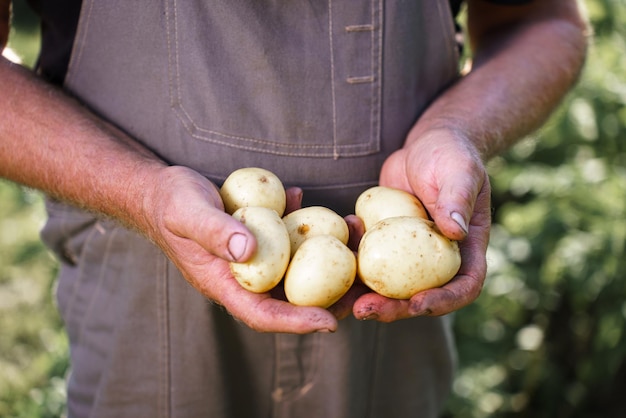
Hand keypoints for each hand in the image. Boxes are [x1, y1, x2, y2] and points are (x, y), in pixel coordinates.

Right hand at [142, 166, 337, 332]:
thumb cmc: (170, 203)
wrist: (160, 191)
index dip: (295, 322)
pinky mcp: (258, 238)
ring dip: (325, 257)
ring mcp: (252, 259)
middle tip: (361, 291)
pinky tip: (305, 200)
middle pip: (288, 298)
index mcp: (223, 284)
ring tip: (352, 238)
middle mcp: (242, 277)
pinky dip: (302, 225)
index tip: (329, 323)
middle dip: (326, 299)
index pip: (262, 314)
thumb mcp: (187, 212)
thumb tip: (248, 250)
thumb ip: (213, 230)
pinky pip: (286, 239)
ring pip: (295, 268)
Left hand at [352, 128, 491, 320]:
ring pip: (389, 287)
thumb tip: (456, 231)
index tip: (417, 304)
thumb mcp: (460, 171)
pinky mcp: (383, 243)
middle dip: (393, 308)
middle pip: (419, 296)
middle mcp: (437, 259)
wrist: (424, 146)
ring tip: (340, 304)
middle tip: (366, 310)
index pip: (463, 286)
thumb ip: (457, 198)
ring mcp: (408, 255)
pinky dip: (349, 267)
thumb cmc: (450, 154)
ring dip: (365, 297)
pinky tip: (329, 262)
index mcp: (466, 249)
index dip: (443, 301)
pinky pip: (367, 261)